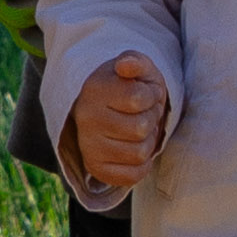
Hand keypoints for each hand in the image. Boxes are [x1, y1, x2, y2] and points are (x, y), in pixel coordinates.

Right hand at [65, 52, 170, 196]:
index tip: (144, 93)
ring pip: (139, 153)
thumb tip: (126, 66)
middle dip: (150, 119)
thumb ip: (135, 61)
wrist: (107, 107)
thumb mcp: (137, 67)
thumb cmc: (129, 86)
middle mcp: (86, 118)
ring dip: (147, 141)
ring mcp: (88, 145)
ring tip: (137, 130)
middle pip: (141, 128)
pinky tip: (133, 148)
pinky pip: (133, 175)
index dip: (151, 95)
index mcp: (94, 89)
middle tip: (142, 113)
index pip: (139, 98)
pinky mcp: (95, 167)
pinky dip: (142, 165)